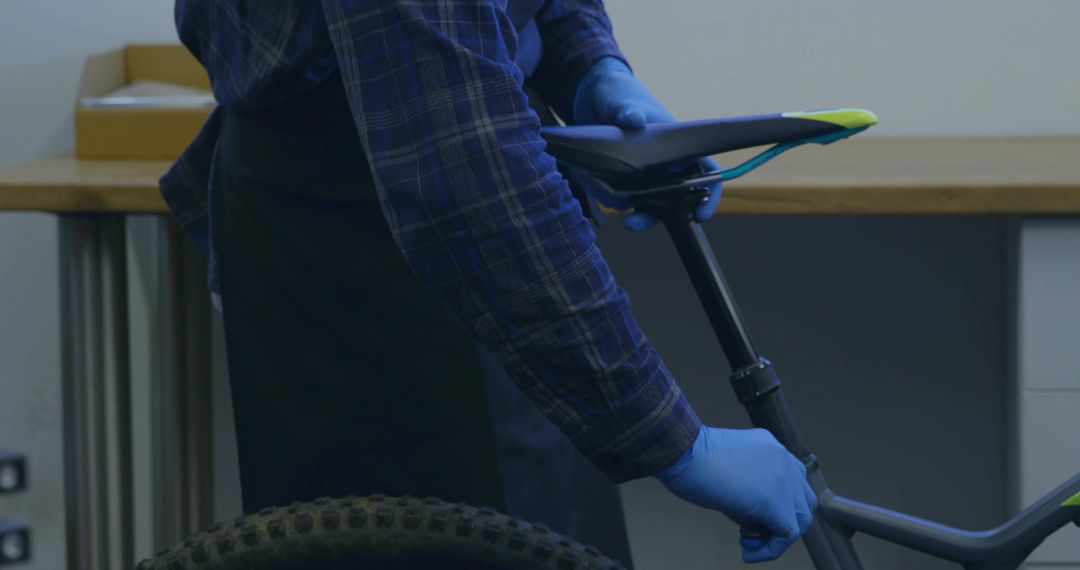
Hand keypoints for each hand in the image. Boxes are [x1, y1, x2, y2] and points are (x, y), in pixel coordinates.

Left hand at [571, 57, 721, 230]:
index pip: (706, 172)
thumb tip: (633, 119)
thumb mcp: (623, 100)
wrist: (590, 95)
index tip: (699, 215)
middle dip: (651, 216)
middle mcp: (663, 164)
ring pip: (640, 204)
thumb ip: (628, 111)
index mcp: (677, 146)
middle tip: (631, 222)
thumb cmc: (618, 93)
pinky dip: (600, 192)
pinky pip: (615, 196)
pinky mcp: (619, 178)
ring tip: (594, 180)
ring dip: (618, 201)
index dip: (708, 196)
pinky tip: (585, 175)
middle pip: (671, 201)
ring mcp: (641, 174)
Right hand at [655, 426, 816, 563]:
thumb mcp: (731, 468)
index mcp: (772, 448)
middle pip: (802, 499)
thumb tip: (753, 519)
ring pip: (801, 518)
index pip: (791, 480)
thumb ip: (750, 488)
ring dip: (778, 536)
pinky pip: (787, 533)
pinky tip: (748, 552)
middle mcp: (784, 460)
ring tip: (750, 543)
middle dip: (783, 521)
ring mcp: (784, 480)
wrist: (683, 453)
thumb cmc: (692, 459)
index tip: (753, 517)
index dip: (778, 504)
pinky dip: (771, 549)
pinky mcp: (775, 502)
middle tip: (754, 532)